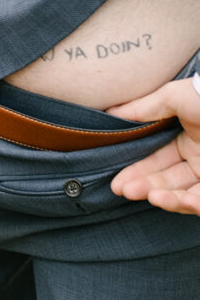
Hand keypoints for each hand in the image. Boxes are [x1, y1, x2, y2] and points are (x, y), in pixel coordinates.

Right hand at [109, 77, 199, 214]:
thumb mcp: (177, 96)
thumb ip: (144, 107)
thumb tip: (111, 113)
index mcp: (188, 138)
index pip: (156, 160)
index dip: (136, 171)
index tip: (117, 181)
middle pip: (166, 180)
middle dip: (143, 186)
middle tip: (122, 189)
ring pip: (183, 194)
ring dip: (163, 197)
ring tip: (147, 195)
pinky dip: (187, 203)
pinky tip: (171, 199)